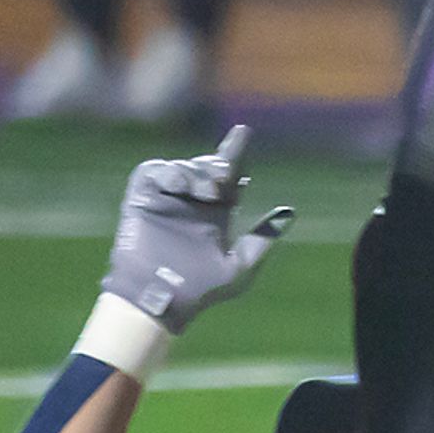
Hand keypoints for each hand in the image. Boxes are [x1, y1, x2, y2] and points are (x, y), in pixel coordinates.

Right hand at [104, 124, 296, 331]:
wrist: (159, 300)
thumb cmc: (200, 290)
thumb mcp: (240, 267)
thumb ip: (262, 238)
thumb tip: (290, 212)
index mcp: (216, 210)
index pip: (230, 175)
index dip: (235, 152)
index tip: (242, 132)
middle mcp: (193, 200)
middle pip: (209, 166)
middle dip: (219, 164)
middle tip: (227, 174)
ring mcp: (168, 197)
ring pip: (186, 166)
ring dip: (198, 172)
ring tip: (206, 192)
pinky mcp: (144, 197)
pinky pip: (155, 170)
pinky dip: (169, 171)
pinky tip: (179, 184)